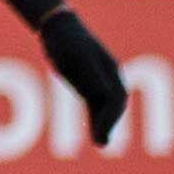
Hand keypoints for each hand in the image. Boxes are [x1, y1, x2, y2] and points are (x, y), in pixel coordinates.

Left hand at [39, 7, 128, 146]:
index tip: (102, 130)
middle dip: (109, 124)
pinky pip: (95, 105)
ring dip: (103, 125)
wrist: (57, 29)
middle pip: (115, 106)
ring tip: (99, 144)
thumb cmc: (67, 40)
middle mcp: (109, 78)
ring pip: (105, 108)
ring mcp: (99, 82)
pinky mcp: (87, 85)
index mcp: (111, 70)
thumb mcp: (78, 56)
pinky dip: (96, 119)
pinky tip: (94, 133)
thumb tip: (106, 94)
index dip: (111, 116)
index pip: (116, 97)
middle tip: (100, 143)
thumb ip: (91, 74)